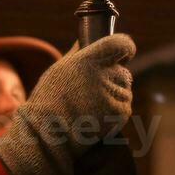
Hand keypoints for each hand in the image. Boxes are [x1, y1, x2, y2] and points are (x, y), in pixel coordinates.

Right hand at [0, 35, 135, 174]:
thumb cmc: (50, 100)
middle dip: (113, 78)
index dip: (125, 48)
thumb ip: (78, 53)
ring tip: (91, 105)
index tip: (124, 54)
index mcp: (89, 61)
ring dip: (114, 95)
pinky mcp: (120, 113)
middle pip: (122, 71)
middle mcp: (104, 76)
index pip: (121, 44)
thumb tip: (86, 41)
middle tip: (92, 91)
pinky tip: (96, 114)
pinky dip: (115, 110)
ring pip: (124, 90)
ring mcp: (114, 96)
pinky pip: (124, 106)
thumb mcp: (59, 69)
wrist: (49, 133)